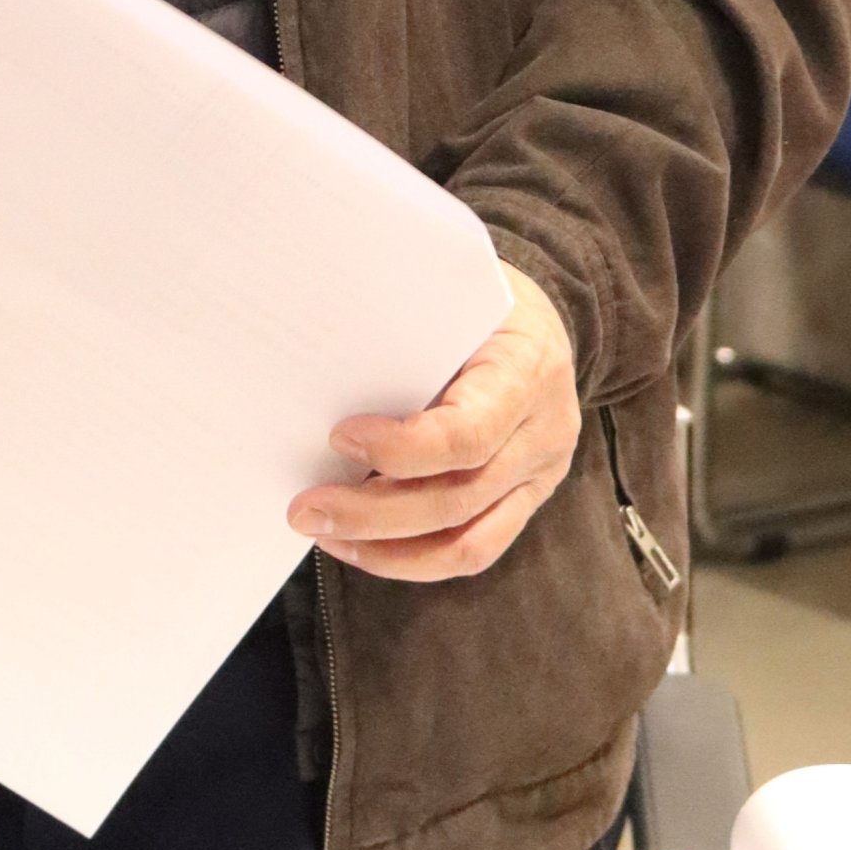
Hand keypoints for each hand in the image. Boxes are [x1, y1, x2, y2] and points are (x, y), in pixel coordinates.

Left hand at [287, 272, 580, 582]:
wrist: (542, 325)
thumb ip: (408, 326)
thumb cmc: (482, 301)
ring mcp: (539, 475)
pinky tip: (363, 546)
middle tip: (306, 508)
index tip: (339, 437)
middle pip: (458, 497)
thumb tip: (320, 358)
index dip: (401, 449)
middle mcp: (545, 432)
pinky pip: (474, 549)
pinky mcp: (525, 502)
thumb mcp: (455, 291)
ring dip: (387, 547)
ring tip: (325, 533)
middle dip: (373, 512)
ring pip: (466, 541)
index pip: (468, 433)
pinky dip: (413, 558)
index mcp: (528, 370)